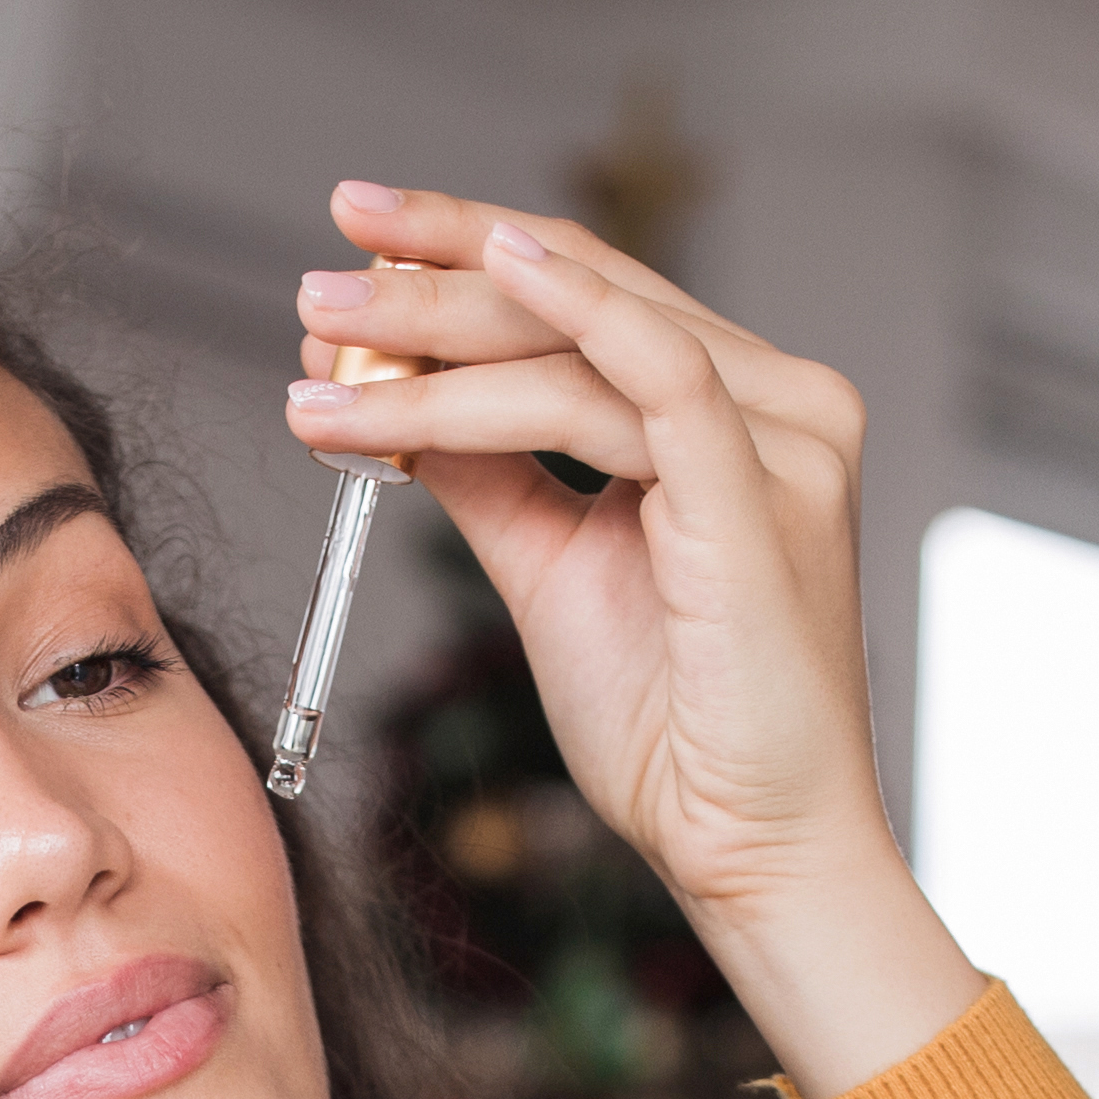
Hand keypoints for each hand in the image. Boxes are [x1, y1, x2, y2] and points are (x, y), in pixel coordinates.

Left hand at [288, 182, 976, 1095]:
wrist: (745, 849)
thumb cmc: (673, 730)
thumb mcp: (550, 569)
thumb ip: (487, 471)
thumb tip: (393, 392)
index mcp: (739, 413)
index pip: (589, 295)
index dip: (465, 258)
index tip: (354, 249)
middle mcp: (778, 405)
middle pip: (581, 292)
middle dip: (430, 281)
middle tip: (317, 288)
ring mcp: (782, 442)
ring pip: (583, 342)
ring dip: (439, 336)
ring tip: (326, 350)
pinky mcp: (764, 492)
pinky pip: (657, 372)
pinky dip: (568, 311)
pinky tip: (484, 274)